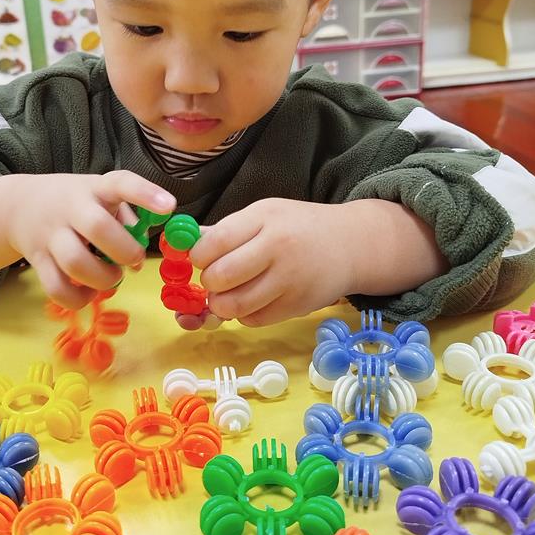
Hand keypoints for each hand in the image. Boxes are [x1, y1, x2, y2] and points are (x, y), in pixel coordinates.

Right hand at [6, 170, 174, 309]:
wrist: (20, 205)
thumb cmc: (76, 202)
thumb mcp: (102, 198)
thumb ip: (128, 223)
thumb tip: (140, 264)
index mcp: (94, 188)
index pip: (120, 183)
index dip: (145, 194)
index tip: (169, 206)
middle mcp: (70, 208)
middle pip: (96, 227)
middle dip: (123, 250)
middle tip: (133, 258)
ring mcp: (50, 234)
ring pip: (75, 262)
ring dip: (103, 279)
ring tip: (112, 278)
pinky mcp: (37, 260)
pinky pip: (57, 288)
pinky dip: (78, 299)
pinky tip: (89, 293)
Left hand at [189, 199, 358, 326]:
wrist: (350, 245)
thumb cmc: (299, 227)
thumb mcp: (264, 215)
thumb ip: (226, 231)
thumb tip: (183, 243)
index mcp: (265, 220)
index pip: (215, 242)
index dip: (198, 256)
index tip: (200, 258)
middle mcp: (278, 249)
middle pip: (221, 276)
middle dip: (209, 282)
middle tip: (214, 279)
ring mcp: (289, 281)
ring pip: (235, 305)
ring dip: (221, 304)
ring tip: (228, 293)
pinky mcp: (296, 306)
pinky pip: (253, 320)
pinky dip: (243, 315)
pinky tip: (251, 300)